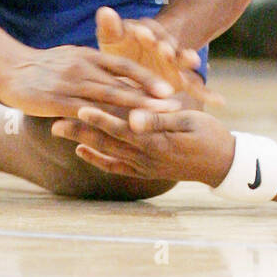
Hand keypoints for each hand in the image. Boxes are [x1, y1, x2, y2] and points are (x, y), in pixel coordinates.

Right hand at [0, 44, 181, 119]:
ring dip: (135, 108)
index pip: (126, 67)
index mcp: (90, 56)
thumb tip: (114, 76)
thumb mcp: (71, 57)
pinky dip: (104, 121)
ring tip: (156, 118)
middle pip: (124, 83)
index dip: (149, 78)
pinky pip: (85, 112)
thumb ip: (93, 66)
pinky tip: (118, 130)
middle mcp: (85, 68)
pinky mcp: (58, 100)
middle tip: (176, 106)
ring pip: (110, 98)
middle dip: (151, 96)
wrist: (6, 66)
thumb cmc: (40, 65)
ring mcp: (72, 84)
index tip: (171, 88)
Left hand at [53, 106, 235, 185]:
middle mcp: (146, 155)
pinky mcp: (146, 171)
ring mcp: (144, 165)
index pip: (121, 127)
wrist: (223, 164)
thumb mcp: (191, 122)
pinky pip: (116, 166)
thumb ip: (160, 120)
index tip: (78, 105)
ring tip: (59, 130)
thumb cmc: (210, 135)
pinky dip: (98, 159)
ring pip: (107, 152)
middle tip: (54, 119)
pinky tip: (82, 150)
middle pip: (106, 141)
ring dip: (82, 141)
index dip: (99, 117)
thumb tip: (135, 119)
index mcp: (157, 139)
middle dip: (79, 129)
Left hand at [96, 6, 221, 105]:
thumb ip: (110, 28)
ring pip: (183, 62)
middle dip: (168, 48)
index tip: (142, 33)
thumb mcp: (113, 39)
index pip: (148, 32)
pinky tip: (219, 101)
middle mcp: (164, 45)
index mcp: (147, 34)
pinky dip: (207, 93)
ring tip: (194, 62)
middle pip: (169, 46)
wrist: (136, 63)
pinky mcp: (182, 79)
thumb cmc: (121, 48)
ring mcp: (175, 63)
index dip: (145, 33)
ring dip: (187, 60)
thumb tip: (104, 11)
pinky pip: (196, 87)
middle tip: (167, 51)